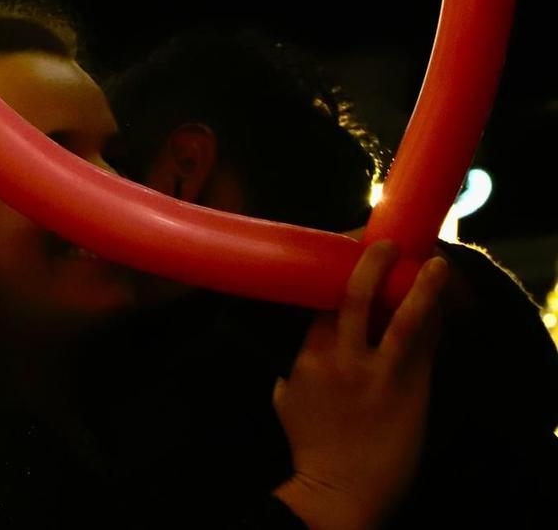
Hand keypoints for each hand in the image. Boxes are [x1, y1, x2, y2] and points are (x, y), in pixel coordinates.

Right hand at [271, 242, 448, 529]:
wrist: (340, 488)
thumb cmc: (310, 444)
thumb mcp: (286, 397)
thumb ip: (295, 366)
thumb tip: (301, 348)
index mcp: (308, 356)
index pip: (324, 303)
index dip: (338, 274)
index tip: (348, 253)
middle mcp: (341, 357)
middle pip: (356, 297)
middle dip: (371, 264)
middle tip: (385, 243)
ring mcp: (378, 374)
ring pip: (401, 318)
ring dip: (419, 287)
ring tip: (434, 263)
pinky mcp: (410, 391)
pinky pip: (426, 348)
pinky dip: (434, 322)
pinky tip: (444, 305)